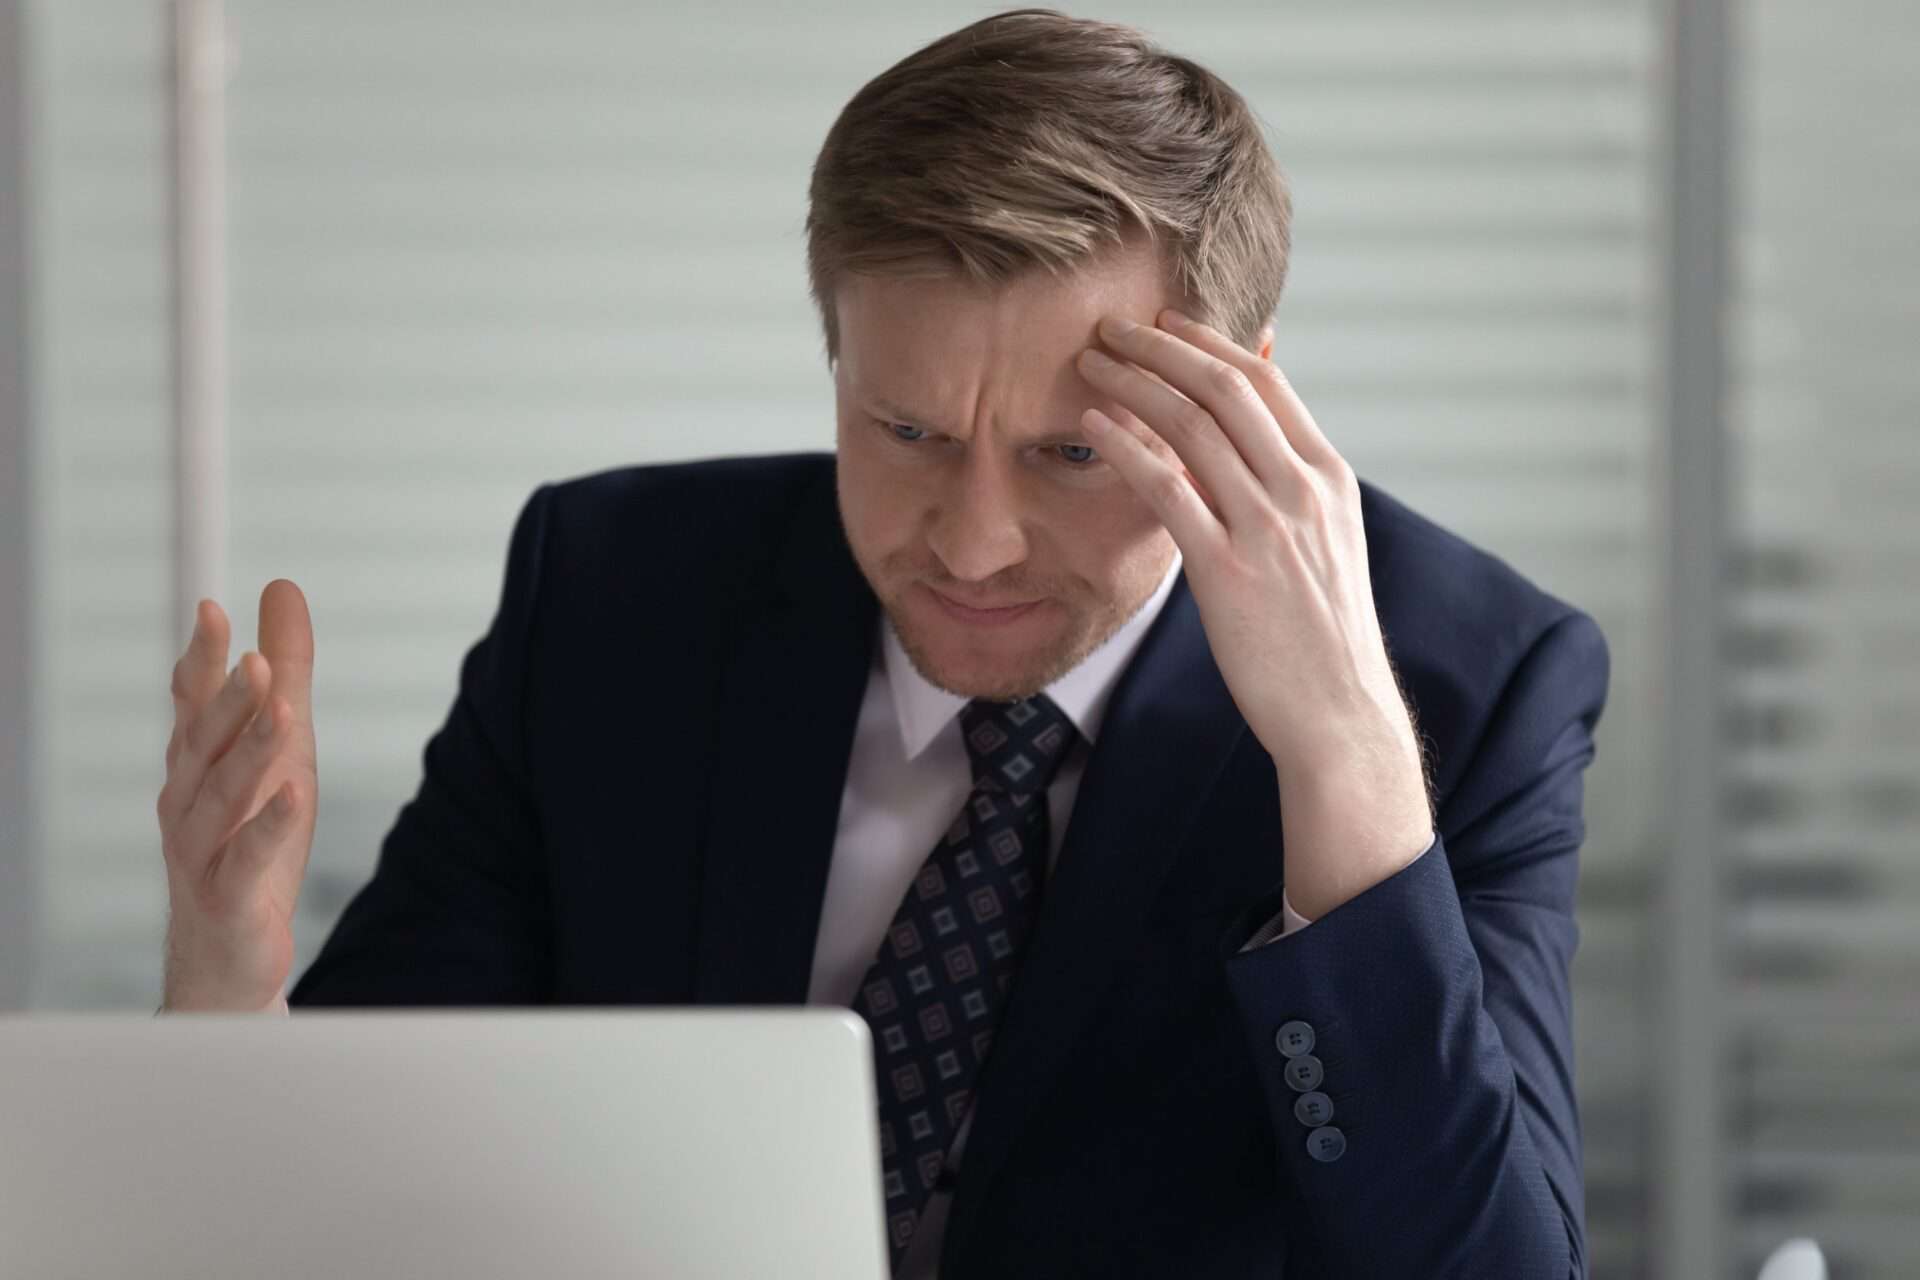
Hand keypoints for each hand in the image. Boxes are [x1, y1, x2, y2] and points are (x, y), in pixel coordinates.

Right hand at [156, 580, 317, 1010]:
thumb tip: (282, 588)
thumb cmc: (248, 840)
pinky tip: (292, 792)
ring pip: (224, 793)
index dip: (200, 659)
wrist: (226, 955)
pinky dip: (270, 824)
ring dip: (250, 749)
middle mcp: (189, 800)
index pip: (193, 703)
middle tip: (255, 658)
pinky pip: (249, 855)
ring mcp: (203, 850)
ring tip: (280, 709)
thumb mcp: (281, 745)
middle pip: (206, 742)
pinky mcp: (231, 896)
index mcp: (197, 763)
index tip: (211, 610)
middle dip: (227, 698)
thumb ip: (286, 672)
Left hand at [1076, 311, 1431, 917]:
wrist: (1339, 711)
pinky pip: (1167, 489)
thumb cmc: (1320, 630)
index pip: (1265, 381)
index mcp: (1328, 475)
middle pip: (1225, 388)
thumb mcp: (1326, 538)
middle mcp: (1302, 491)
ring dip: (1135, 383)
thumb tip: (1260, 428)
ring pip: (1193, 426)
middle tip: (1112, 325)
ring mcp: (1267, 528)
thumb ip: (1291, 478)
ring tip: (1091, 361)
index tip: (1164, 321)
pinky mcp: (1227, 570)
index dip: (1209, 342)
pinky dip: (1126, 447)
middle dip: (1162, 346)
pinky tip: (1092, 426)